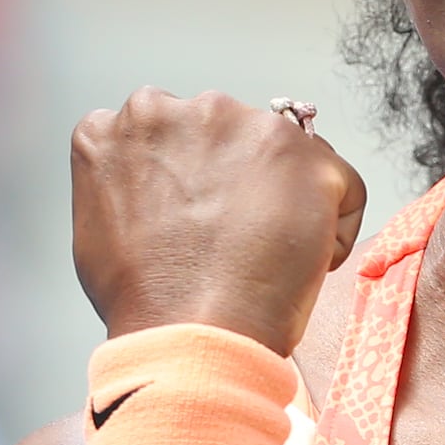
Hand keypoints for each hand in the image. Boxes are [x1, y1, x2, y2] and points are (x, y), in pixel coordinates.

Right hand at [71, 89, 366, 354]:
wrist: (189, 336)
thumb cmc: (146, 300)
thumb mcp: (101, 219)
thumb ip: (131, 176)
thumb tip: (162, 183)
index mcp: (131, 121)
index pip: (178, 131)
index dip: (193, 181)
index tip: (197, 219)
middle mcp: (186, 108)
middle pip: (232, 136)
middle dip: (237, 179)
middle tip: (231, 241)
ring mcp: (248, 126)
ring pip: (286, 157)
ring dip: (283, 198)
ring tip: (261, 257)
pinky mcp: (305, 156)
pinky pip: (343, 186)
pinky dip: (334, 228)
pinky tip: (300, 266)